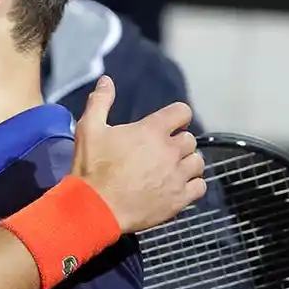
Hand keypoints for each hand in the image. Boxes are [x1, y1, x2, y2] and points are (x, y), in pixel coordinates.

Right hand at [71, 76, 204, 232]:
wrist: (94, 208)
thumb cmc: (91, 168)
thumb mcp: (89, 129)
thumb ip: (100, 102)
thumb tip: (106, 81)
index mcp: (152, 130)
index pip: (182, 112)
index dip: (176, 117)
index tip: (167, 125)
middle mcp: (170, 151)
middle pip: (190, 139)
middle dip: (177, 143)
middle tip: (160, 152)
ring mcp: (177, 176)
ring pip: (197, 162)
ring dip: (186, 163)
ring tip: (170, 169)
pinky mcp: (179, 199)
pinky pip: (200, 186)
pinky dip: (192, 185)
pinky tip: (177, 186)